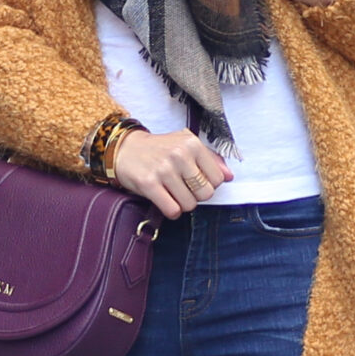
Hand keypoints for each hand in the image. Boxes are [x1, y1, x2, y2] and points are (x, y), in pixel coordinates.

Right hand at [111, 126, 231, 218]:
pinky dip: (171, 211)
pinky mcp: (149, 183)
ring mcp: (164, 169)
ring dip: (182, 204)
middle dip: (196, 196)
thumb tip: (229, 176)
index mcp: (192, 144)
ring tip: (172, 193)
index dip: (208, 184)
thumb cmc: (159, 149)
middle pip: (205, 193)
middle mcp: (179, 155)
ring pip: (189, 204)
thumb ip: (210, 159)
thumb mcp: (185, 145)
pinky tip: (165, 201)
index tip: (195, 181)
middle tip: (183, 189)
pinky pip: (172, 210)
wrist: (125, 149)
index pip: (217, 178)